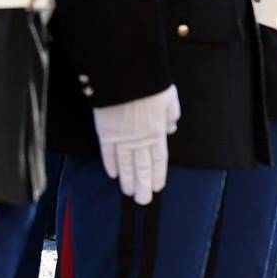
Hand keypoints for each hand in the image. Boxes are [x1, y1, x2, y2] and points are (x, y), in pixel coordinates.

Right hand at [93, 86, 180, 204]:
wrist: (124, 76)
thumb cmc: (149, 84)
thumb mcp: (169, 98)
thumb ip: (171, 115)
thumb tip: (172, 128)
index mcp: (156, 131)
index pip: (158, 159)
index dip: (158, 175)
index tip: (158, 188)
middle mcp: (139, 138)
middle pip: (141, 167)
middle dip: (143, 185)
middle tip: (143, 201)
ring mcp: (121, 137)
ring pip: (124, 164)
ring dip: (127, 179)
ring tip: (129, 192)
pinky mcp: (105, 131)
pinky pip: (107, 152)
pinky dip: (110, 164)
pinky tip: (112, 175)